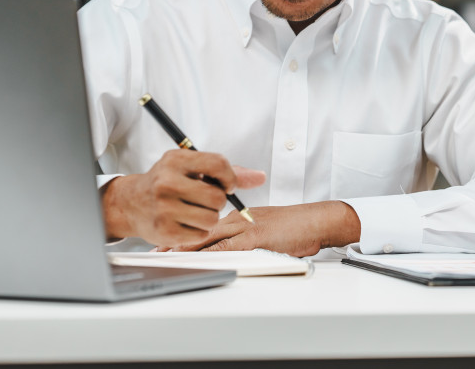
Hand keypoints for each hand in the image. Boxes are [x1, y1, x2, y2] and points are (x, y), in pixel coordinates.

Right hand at [101, 149, 264, 246]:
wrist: (131, 203)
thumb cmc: (167, 182)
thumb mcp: (191, 167)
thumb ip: (226, 171)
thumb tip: (260, 177)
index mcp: (176, 160)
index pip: (218, 164)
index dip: (230, 178)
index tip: (226, 185)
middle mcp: (167, 182)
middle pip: (217, 197)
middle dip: (218, 201)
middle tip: (206, 199)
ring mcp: (165, 208)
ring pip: (212, 218)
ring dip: (209, 217)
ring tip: (194, 210)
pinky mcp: (165, 231)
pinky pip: (201, 234)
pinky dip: (198, 230)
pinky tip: (185, 222)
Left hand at [170, 201, 360, 256]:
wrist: (317, 220)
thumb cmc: (296, 226)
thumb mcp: (267, 228)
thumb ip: (248, 234)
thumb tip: (235, 246)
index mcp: (241, 216)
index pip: (208, 224)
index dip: (186, 231)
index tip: (169, 238)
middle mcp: (240, 219)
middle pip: (202, 228)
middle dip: (178, 237)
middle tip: (157, 247)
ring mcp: (246, 227)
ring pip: (210, 236)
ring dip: (188, 245)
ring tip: (167, 253)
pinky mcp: (255, 238)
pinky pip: (228, 246)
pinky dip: (210, 252)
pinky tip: (197, 258)